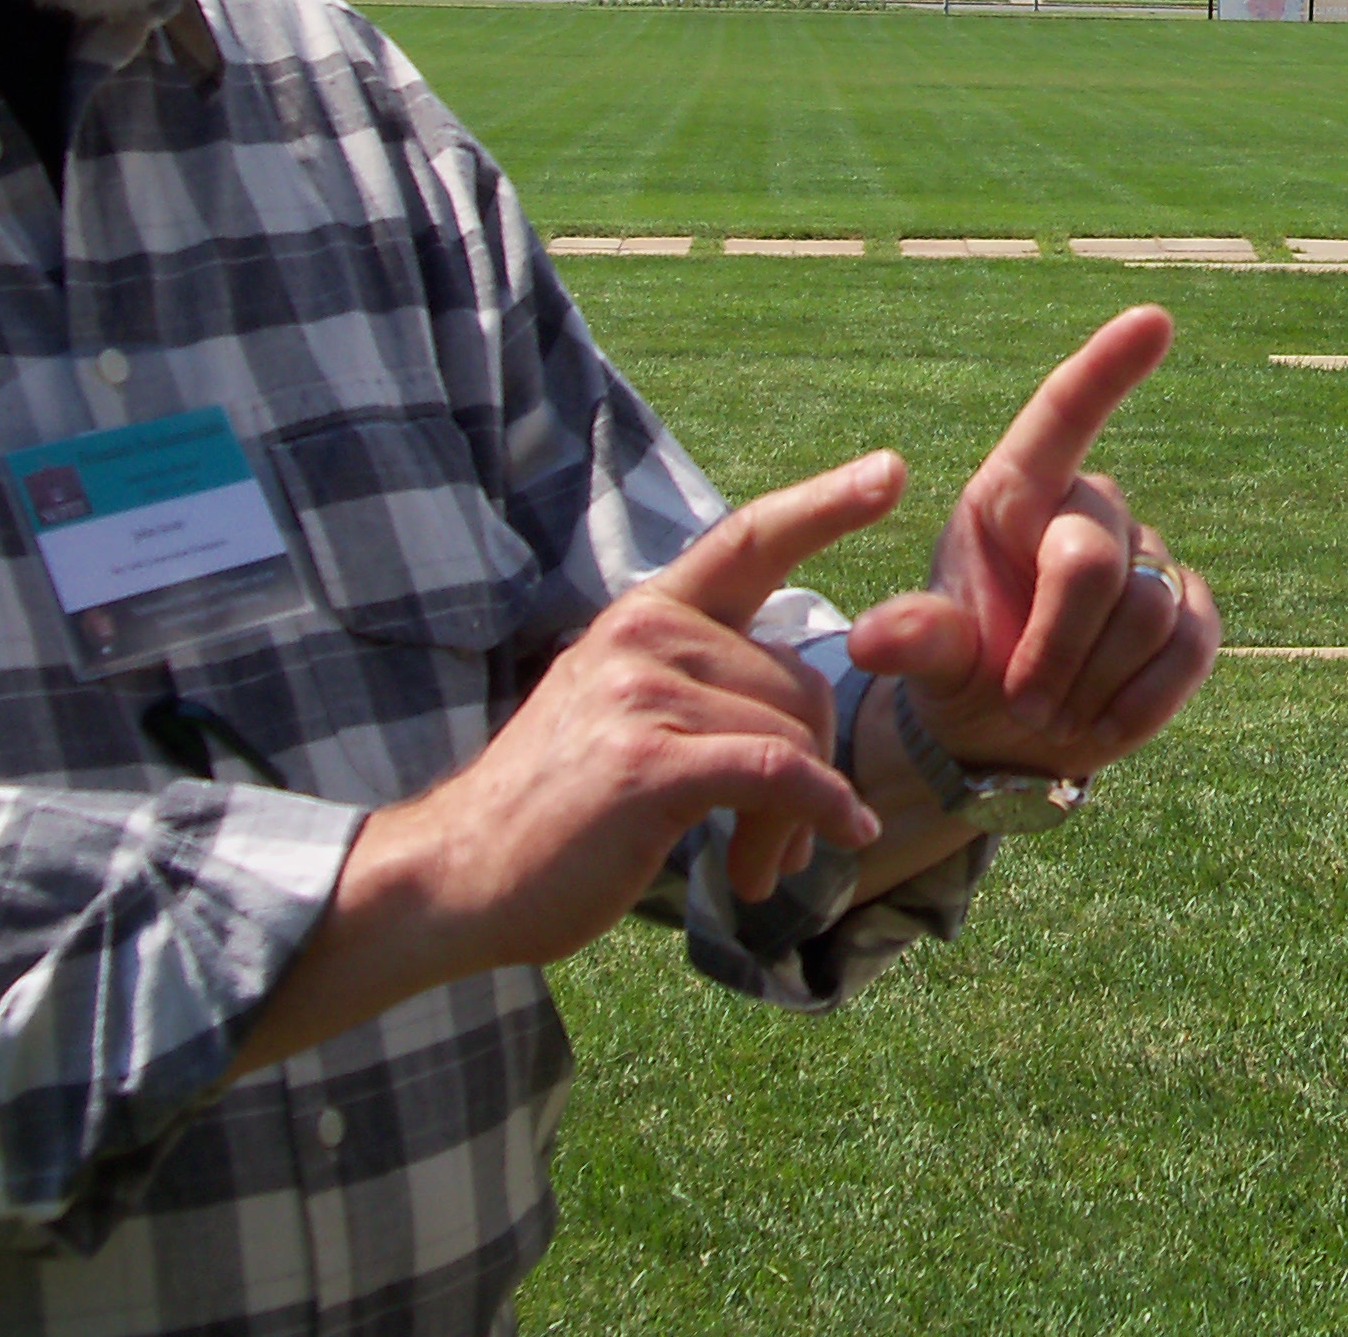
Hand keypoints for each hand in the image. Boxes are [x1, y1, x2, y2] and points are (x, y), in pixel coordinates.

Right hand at [359, 452, 909, 974]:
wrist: (455, 876)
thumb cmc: (557, 809)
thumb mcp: (624, 714)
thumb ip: (702, 686)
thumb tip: (800, 711)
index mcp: (644, 614)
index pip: (747, 541)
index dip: (823, 504)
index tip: (892, 471)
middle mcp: (644, 635)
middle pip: (802, 677)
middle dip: (813, 765)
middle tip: (783, 846)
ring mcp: (641, 693)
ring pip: (794, 733)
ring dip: (799, 817)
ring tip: (761, 867)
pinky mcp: (647, 762)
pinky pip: (778, 772)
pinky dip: (821, 810)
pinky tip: (841, 839)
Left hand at [844, 304, 1220, 782]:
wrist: (1014, 735)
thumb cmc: (964, 669)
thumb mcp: (929, 656)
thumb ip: (914, 640)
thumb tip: (874, 639)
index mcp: (1013, 493)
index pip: (1064, 415)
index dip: (1107, 367)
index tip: (1153, 318)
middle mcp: (1085, 509)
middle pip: (1091, 561)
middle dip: (1056, 645)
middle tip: (1022, 706)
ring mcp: (1147, 556)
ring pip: (1146, 611)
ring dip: (1094, 683)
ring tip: (1053, 717)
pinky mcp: (1191, 608)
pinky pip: (1192, 645)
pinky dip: (1146, 700)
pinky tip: (1108, 725)